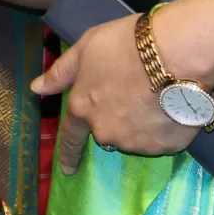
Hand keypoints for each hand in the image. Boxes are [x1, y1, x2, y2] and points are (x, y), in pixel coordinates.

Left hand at [32, 14, 196, 158]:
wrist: (177, 55)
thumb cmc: (127, 45)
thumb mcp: (86, 47)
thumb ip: (61, 72)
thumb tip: (37, 89)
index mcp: (83, 108)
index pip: (71, 136)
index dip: (68, 153)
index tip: (66, 169)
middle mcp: (106, 132)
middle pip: (107, 132)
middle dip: (116, 119)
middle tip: (134, 93)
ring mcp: (136, 142)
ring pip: (135, 136)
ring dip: (140, 123)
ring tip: (156, 95)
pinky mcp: (166, 146)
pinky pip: (162, 139)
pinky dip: (164, 127)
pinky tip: (173, 105)